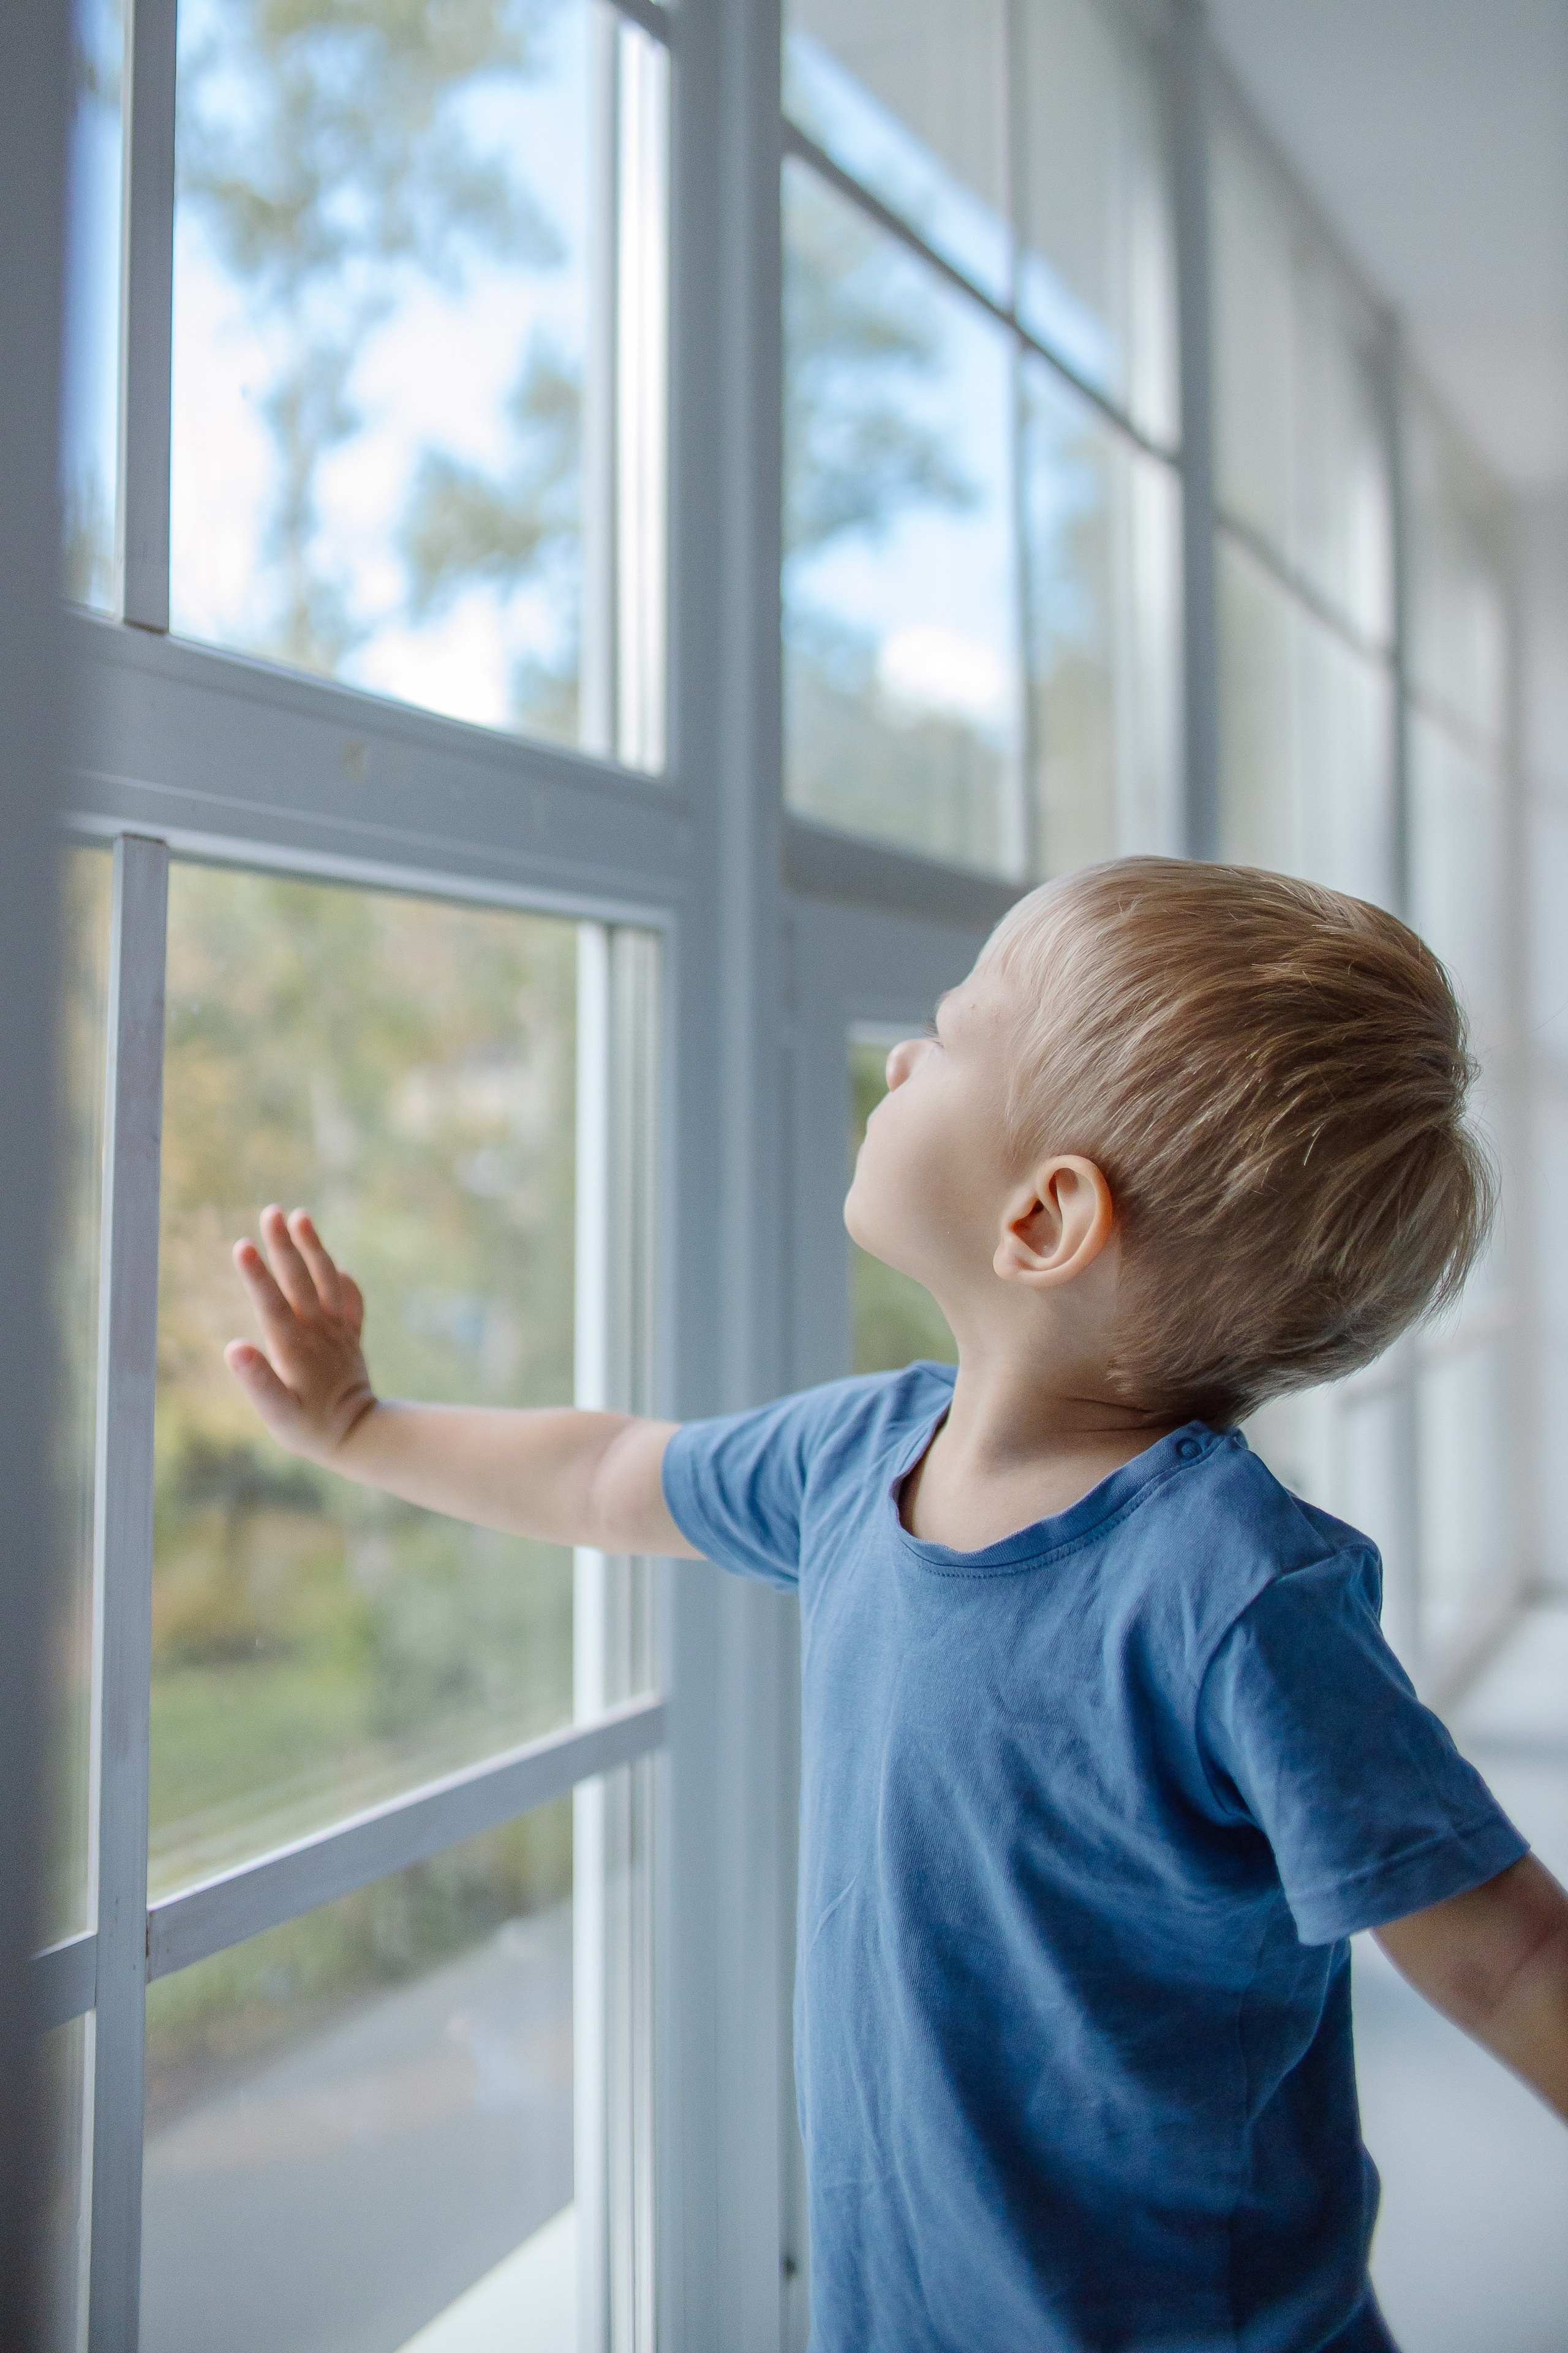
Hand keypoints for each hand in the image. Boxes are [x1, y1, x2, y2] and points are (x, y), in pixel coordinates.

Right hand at [225, 1206, 376, 1465]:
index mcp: (294, 1346)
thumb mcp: (277, 1414)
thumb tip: (233, 1348)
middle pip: (299, 1280)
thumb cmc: (310, 1429)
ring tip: (301, 1217)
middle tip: (269, 1212)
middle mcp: (317, 1331)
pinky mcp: (351, 1338)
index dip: (256, 1274)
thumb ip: (257, 1381)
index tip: (242, 1245)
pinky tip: (339, 1268)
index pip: (271, 1303)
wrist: (361, 1437)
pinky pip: (351, 1302)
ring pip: (327, 1280)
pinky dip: (345, 1282)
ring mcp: (337, 1331)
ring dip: (313, 1249)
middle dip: (283, 1245)